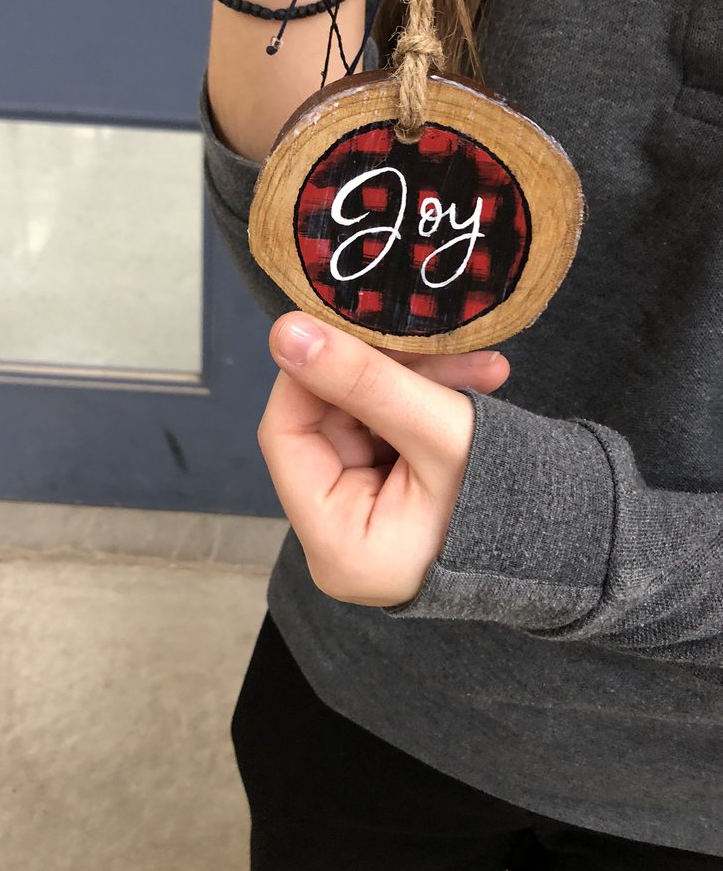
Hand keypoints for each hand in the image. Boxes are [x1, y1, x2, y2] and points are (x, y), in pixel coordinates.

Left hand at [258, 313, 508, 606]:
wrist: (585, 543)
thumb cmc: (514, 499)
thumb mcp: (438, 429)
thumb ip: (362, 379)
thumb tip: (285, 331)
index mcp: (336, 545)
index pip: (285, 434)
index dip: (308, 373)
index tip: (346, 325)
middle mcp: (337, 539)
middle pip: (325, 423)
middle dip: (380, 373)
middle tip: (434, 338)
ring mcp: (363, 520)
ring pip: (360, 418)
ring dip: (413, 381)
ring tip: (479, 368)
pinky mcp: (389, 501)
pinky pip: (387, 433)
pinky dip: (423, 401)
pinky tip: (476, 380)